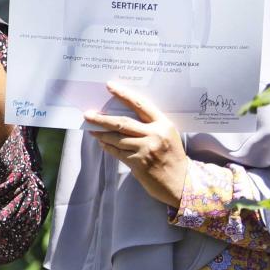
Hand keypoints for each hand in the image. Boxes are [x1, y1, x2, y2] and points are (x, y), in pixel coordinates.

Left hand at [84, 82, 187, 208]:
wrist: (181, 182)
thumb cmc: (172, 157)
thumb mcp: (167, 135)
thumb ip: (150, 125)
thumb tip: (123, 116)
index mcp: (163, 124)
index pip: (141, 105)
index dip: (124, 94)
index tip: (110, 86)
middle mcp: (155, 135)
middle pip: (122, 123)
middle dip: (102, 118)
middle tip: (88, 114)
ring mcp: (146, 149)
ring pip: (116, 138)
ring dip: (101, 134)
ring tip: (93, 130)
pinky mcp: (138, 162)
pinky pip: (117, 152)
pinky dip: (108, 147)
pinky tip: (102, 143)